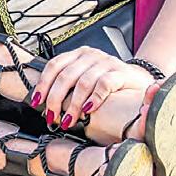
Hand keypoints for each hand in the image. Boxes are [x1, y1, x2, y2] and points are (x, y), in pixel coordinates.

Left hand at [31, 50, 166, 138]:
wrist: (139, 82)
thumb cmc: (107, 85)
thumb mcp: (85, 81)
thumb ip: (68, 87)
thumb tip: (44, 106)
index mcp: (78, 54)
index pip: (54, 65)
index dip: (43, 84)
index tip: (36, 102)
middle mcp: (90, 55)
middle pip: (66, 76)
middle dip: (55, 99)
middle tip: (52, 117)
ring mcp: (106, 62)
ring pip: (83, 82)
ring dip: (73, 105)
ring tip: (69, 120)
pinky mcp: (121, 72)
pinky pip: (104, 84)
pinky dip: (94, 98)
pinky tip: (88, 110)